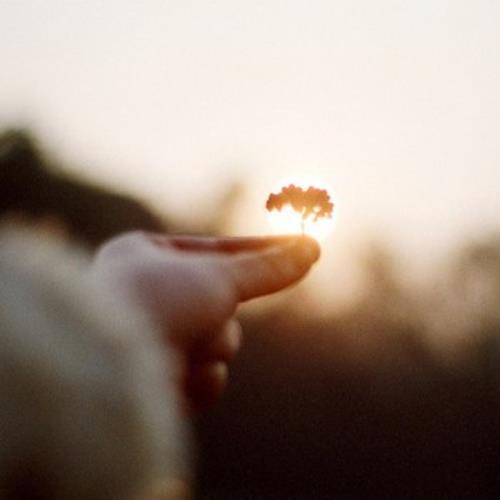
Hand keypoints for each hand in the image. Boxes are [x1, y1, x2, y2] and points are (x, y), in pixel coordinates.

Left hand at [92, 232, 319, 411]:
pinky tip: (173, 377)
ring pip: (219, 341)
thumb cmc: (157, 302)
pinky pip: (208, 377)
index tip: (299, 248)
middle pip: (223, 301)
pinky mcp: (159, 382)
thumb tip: (311, 248)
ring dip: (211, 344)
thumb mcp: (218, 276)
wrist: (110, 368)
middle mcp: (145, 296)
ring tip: (179, 344)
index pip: (218, 250)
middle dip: (222, 311)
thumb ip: (266, 268)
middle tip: (204, 311)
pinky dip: (200, 378)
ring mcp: (152, 339)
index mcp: (145, 256)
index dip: (260, 250)